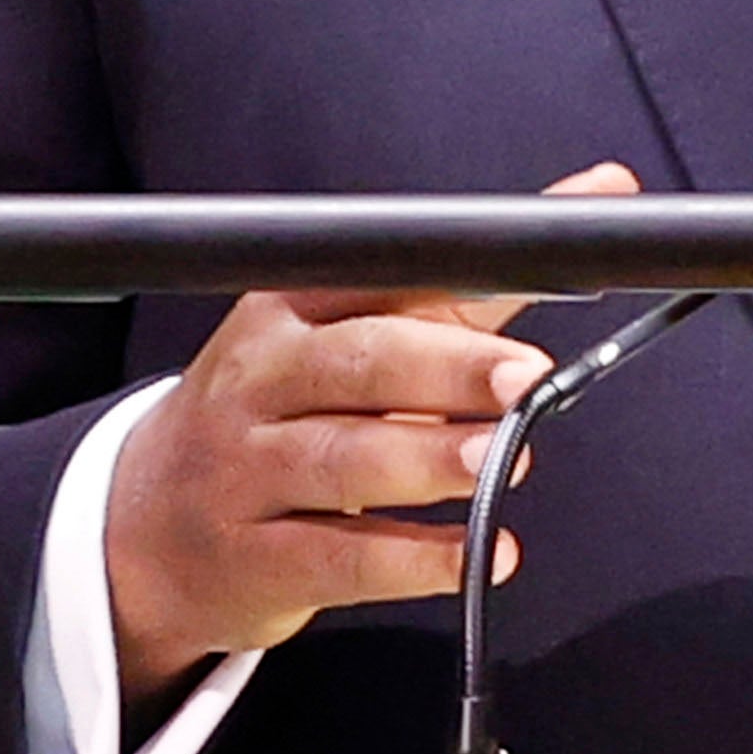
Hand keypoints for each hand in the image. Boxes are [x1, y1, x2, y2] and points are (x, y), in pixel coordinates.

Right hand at [105, 158, 639, 699]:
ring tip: (504, 462)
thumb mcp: (360, 333)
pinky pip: (339, 558)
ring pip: (344, 459)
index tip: (534, 267)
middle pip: (357, 363)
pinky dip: (415, 559)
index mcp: (288, 308)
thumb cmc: (284, 410)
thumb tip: (604, 192)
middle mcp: (260, 381)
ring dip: (430, 459)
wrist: (148, 525)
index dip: (453, 272)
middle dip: (445, 369)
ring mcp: (246, 472)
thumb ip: (477, 274)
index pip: (374, 275)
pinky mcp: (252, 561)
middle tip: (523, 380)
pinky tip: (478, 554)